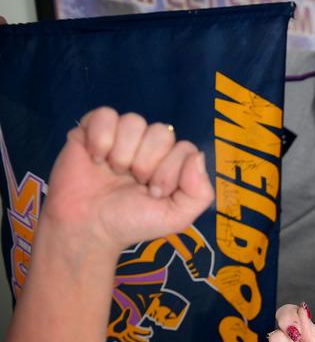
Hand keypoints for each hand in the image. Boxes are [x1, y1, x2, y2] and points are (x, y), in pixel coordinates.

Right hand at [44, 108, 211, 251]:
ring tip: (114, 172)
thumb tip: (198, 156)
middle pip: (161, 132)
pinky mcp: (91, 130)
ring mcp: (120, 137)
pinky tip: (96, 159)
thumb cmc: (131, 222)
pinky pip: (105, 114)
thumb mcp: (176, 217)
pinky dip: (101, 138)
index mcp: (170, 164)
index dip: (170, 171)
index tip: (154, 193)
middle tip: (134, 182)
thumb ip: (200, 192)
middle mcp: (148, 147)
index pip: (185, 148)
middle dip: (147, 162)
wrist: (88, 227)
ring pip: (134, 121)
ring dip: (123, 152)